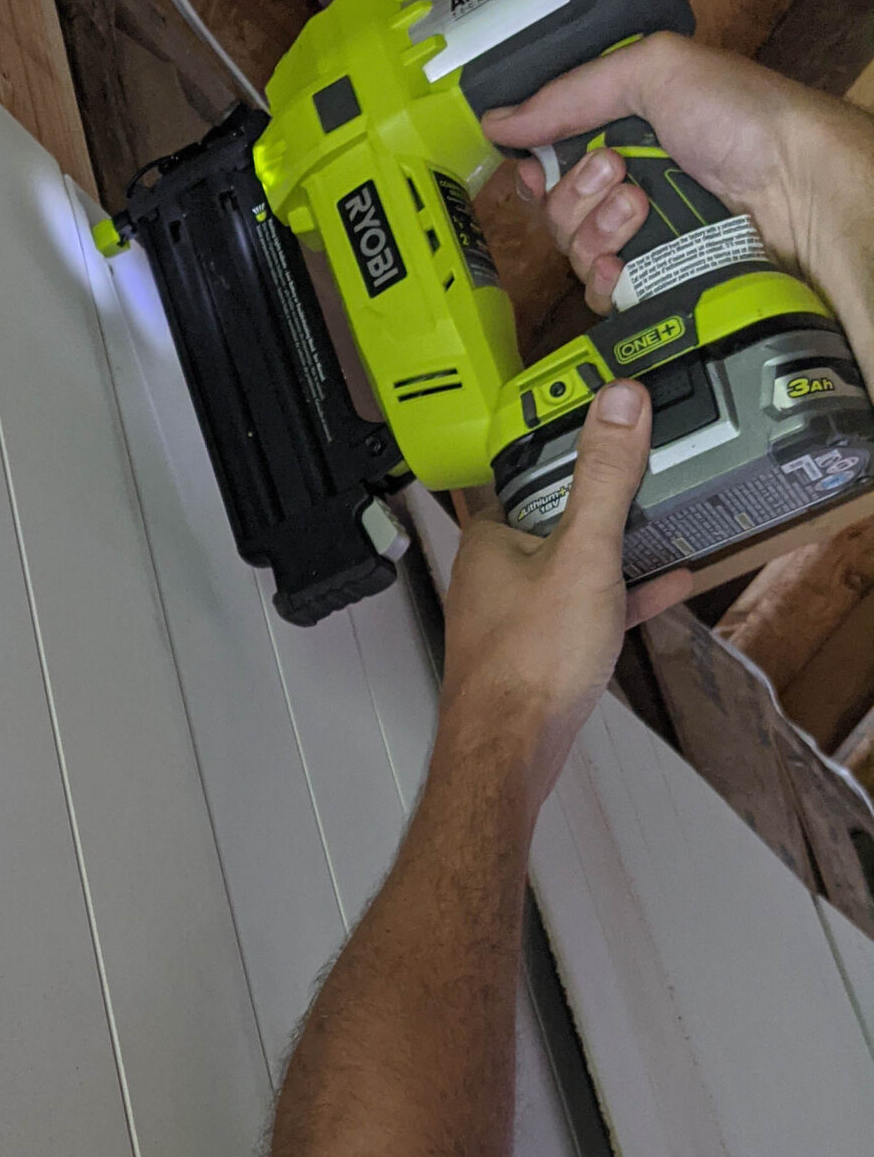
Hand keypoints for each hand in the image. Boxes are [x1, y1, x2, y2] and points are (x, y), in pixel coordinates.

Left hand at [439, 384, 690, 810]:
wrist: (510, 752)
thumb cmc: (527, 664)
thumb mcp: (583, 553)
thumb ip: (604, 477)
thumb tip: (618, 404)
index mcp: (491, 539)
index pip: (529, 471)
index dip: (570, 447)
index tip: (609, 424)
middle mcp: (494, 574)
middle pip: (554, 518)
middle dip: (601, 498)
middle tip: (647, 469)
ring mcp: (515, 614)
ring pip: (572, 564)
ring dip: (617, 546)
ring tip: (664, 520)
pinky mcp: (539, 651)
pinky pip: (587, 608)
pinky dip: (623, 595)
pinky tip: (666, 585)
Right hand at [483, 32, 873, 354]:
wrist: (798, 185)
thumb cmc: (742, 117)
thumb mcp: (654, 71)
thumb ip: (570, 93)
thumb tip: (498, 119)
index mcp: (624, 134)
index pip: (550, 162)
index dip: (538, 168)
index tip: (541, 165)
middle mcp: (627, 188)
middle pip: (554, 211)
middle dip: (576, 193)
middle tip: (620, 171)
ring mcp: (641, 239)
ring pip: (572, 253)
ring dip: (597, 228)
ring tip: (641, 206)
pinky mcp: (654, 282)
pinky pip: (599, 294)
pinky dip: (606, 277)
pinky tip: (627, 261)